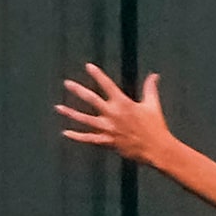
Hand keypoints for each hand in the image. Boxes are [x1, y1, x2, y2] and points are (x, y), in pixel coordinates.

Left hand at [57, 64, 179, 167]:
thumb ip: (150, 88)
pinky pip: (89, 138)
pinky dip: (77, 136)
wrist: (157, 149)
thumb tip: (154, 75)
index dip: (98, 75)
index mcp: (124, 103)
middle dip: (78, 90)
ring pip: (85, 119)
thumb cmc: (156, 127)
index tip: (88, 66)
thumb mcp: (153, 105)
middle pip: (91, 99)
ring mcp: (109, 128)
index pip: (108, 85)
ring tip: (58, 107)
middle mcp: (113, 114)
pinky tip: (66, 132)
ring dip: (71, 113)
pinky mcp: (108, 141)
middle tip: (67, 83)